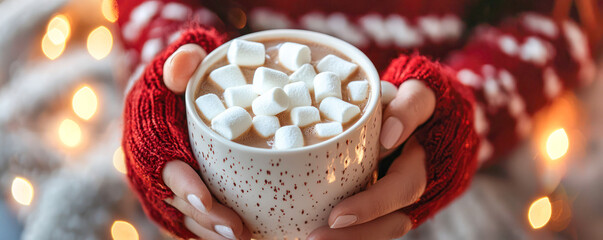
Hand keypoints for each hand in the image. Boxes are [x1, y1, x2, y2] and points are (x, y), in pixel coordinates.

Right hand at [161, 44, 250, 239]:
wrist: (161, 99)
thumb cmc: (172, 83)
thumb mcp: (173, 65)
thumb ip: (180, 61)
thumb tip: (186, 63)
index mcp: (149, 140)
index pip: (166, 168)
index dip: (185, 186)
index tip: (206, 200)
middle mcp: (151, 170)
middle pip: (177, 203)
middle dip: (206, 218)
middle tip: (238, 229)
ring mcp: (161, 189)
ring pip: (185, 218)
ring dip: (211, 231)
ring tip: (245, 236)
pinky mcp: (173, 199)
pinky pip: (190, 221)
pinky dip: (210, 231)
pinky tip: (241, 234)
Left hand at [308, 80, 435, 239]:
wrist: (441, 118)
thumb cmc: (424, 103)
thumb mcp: (422, 93)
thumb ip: (409, 108)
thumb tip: (388, 136)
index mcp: (428, 164)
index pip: (402, 189)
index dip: (371, 206)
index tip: (337, 217)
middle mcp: (422, 190)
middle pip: (391, 222)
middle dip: (354, 235)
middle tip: (315, 238)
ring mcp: (409, 201)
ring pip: (383, 229)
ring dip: (350, 239)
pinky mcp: (394, 205)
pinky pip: (375, 225)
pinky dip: (352, 233)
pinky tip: (322, 234)